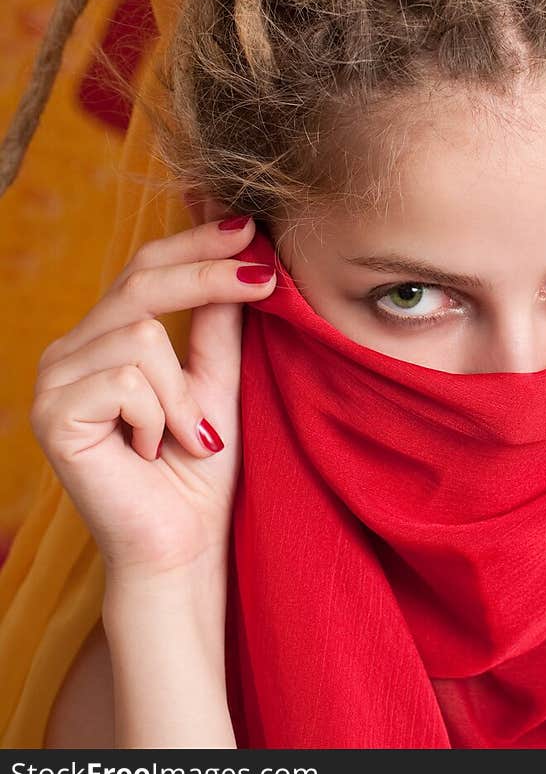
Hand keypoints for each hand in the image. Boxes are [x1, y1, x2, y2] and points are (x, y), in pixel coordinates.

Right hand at [29, 195, 275, 583]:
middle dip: (210, 276)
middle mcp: (69, 349)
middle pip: (142, 281)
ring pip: (142, 335)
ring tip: (188, 436)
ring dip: (184, 393)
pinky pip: (126, 381)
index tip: (251, 226)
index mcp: (103, 335)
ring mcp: (53, 380)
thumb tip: (240, 244)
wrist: (180, 547)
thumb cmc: (200, 469)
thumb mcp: (217, 378)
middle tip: (266, 283)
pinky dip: (158, 417)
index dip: (197, 240)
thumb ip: (217, 319)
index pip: (144, 265)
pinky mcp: (51, 416)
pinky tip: (152, 452)